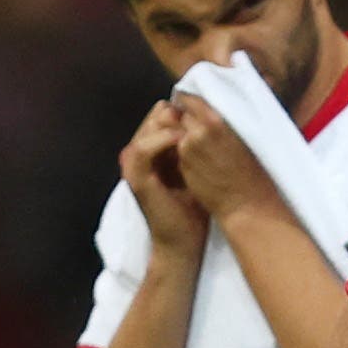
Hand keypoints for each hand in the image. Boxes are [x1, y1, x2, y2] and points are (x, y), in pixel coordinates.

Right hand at [118, 102, 206, 256]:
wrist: (186, 239)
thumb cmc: (196, 207)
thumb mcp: (198, 170)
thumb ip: (198, 148)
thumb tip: (213, 121)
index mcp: (154, 153)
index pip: (161, 118)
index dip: (181, 110)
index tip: (203, 108)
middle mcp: (141, 156)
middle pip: (152, 119)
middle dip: (173, 113)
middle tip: (193, 111)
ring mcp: (135, 167)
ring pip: (145, 130)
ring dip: (166, 123)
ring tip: (187, 122)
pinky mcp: (136, 179)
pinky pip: (142, 150)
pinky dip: (159, 140)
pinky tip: (180, 137)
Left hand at [171, 94, 281, 221]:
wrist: (247, 205)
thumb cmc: (254, 174)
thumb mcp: (242, 140)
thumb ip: (220, 124)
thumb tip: (206, 112)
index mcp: (216, 122)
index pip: (189, 99)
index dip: (189, 102)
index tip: (192, 106)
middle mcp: (197, 132)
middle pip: (179, 115)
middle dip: (184, 120)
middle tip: (197, 129)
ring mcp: (187, 150)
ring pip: (176, 134)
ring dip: (181, 137)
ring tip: (199, 149)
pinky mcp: (182, 166)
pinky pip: (177, 152)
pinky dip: (183, 153)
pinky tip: (199, 163)